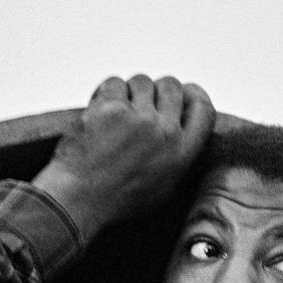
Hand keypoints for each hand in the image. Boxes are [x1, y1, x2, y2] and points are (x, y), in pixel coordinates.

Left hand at [32, 75, 214, 239]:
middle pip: (171, 86)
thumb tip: (181, 131)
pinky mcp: (112, 108)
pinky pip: (114, 83)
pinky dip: (104, 94)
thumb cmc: (115, 200)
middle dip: (155, 90)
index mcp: (182, 153)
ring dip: (128, 92)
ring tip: (114, 113)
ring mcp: (139, 118)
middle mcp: (165, 133)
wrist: (79, 201)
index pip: (203, 108)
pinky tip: (98, 112)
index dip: (192, 94)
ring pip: (141, 81)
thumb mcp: (162, 188)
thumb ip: (177, 159)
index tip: (183, 92)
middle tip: (138, 103)